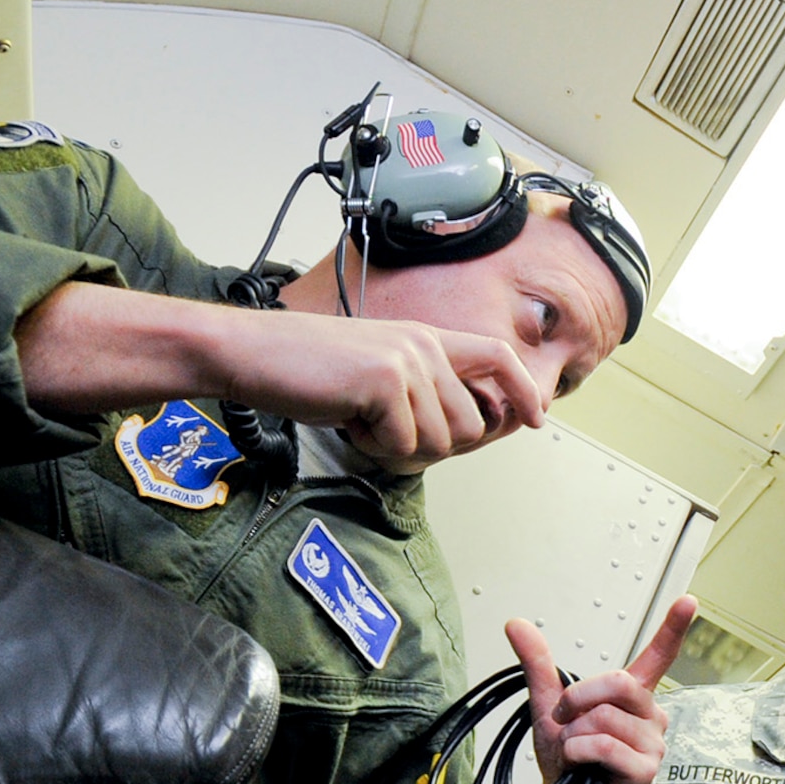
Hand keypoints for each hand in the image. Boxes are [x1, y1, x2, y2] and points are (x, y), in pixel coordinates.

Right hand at [217, 309, 546, 472]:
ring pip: (438, 440)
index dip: (522, 389)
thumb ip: (421, 390)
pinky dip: (371, 445)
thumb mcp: (376, 372)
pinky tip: (345, 418)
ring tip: (359, 417)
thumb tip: (464, 429)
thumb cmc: (306, 370)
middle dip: (431, 444)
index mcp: (425, 338)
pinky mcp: (385, 381)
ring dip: (396, 445)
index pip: (497, 356)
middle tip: (383, 430)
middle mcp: (424, 345)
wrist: (249, 353)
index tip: (535, 419)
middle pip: (469, 425)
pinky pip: (402, 443)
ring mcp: (407, 361)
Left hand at [503, 596, 696, 783]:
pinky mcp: (645, 771)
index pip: (659, 657)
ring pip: (605, 717)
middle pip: (619, 682)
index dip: (673, 628)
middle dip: (578, 698)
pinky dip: (579, 753)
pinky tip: (579, 766)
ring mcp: (652, 745)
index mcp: (633, 698)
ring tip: (575, 754)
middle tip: (563, 720)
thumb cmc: (567, 761)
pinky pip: (605, 746)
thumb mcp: (549, 707)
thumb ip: (538, 665)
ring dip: (574, 735)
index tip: (688, 600)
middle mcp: (650, 717)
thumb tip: (516, 623)